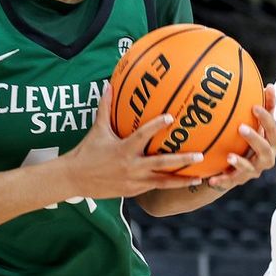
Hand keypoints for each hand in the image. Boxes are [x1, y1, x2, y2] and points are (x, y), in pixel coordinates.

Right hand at [60, 84, 204, 199]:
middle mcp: (131, 166)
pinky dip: (168, 185)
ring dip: (182, 180)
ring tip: (200, 177)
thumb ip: (105, 107)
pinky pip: (154, 187)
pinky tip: (183, 183)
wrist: (74, 179)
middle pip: (161, 163)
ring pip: (163, 181)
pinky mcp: (133, 192)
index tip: (171, 117)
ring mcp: (134, 181)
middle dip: (182, 160)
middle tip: (200, 155)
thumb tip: (109, 84)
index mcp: (123, 149)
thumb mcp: (97, 129)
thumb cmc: (87, 151)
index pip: (143, 135)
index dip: (157, 125)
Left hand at [202, 85, 275, 192]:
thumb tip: (269, 85)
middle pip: (265, 150)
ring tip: (229, 156)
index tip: (254, 106)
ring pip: (250, 169)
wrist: (240, 164)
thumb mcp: (258, 123)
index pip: (274, 130)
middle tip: (241, 127)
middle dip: (255, 139)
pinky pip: (230, 182)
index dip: (266, 118)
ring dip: (240, 162)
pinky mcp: (238, 180)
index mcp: (272, 143)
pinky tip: (210, 179)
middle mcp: (266, 158)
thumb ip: (265, 107)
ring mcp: (253, 171)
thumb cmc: (251, 138)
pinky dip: (221, 180)